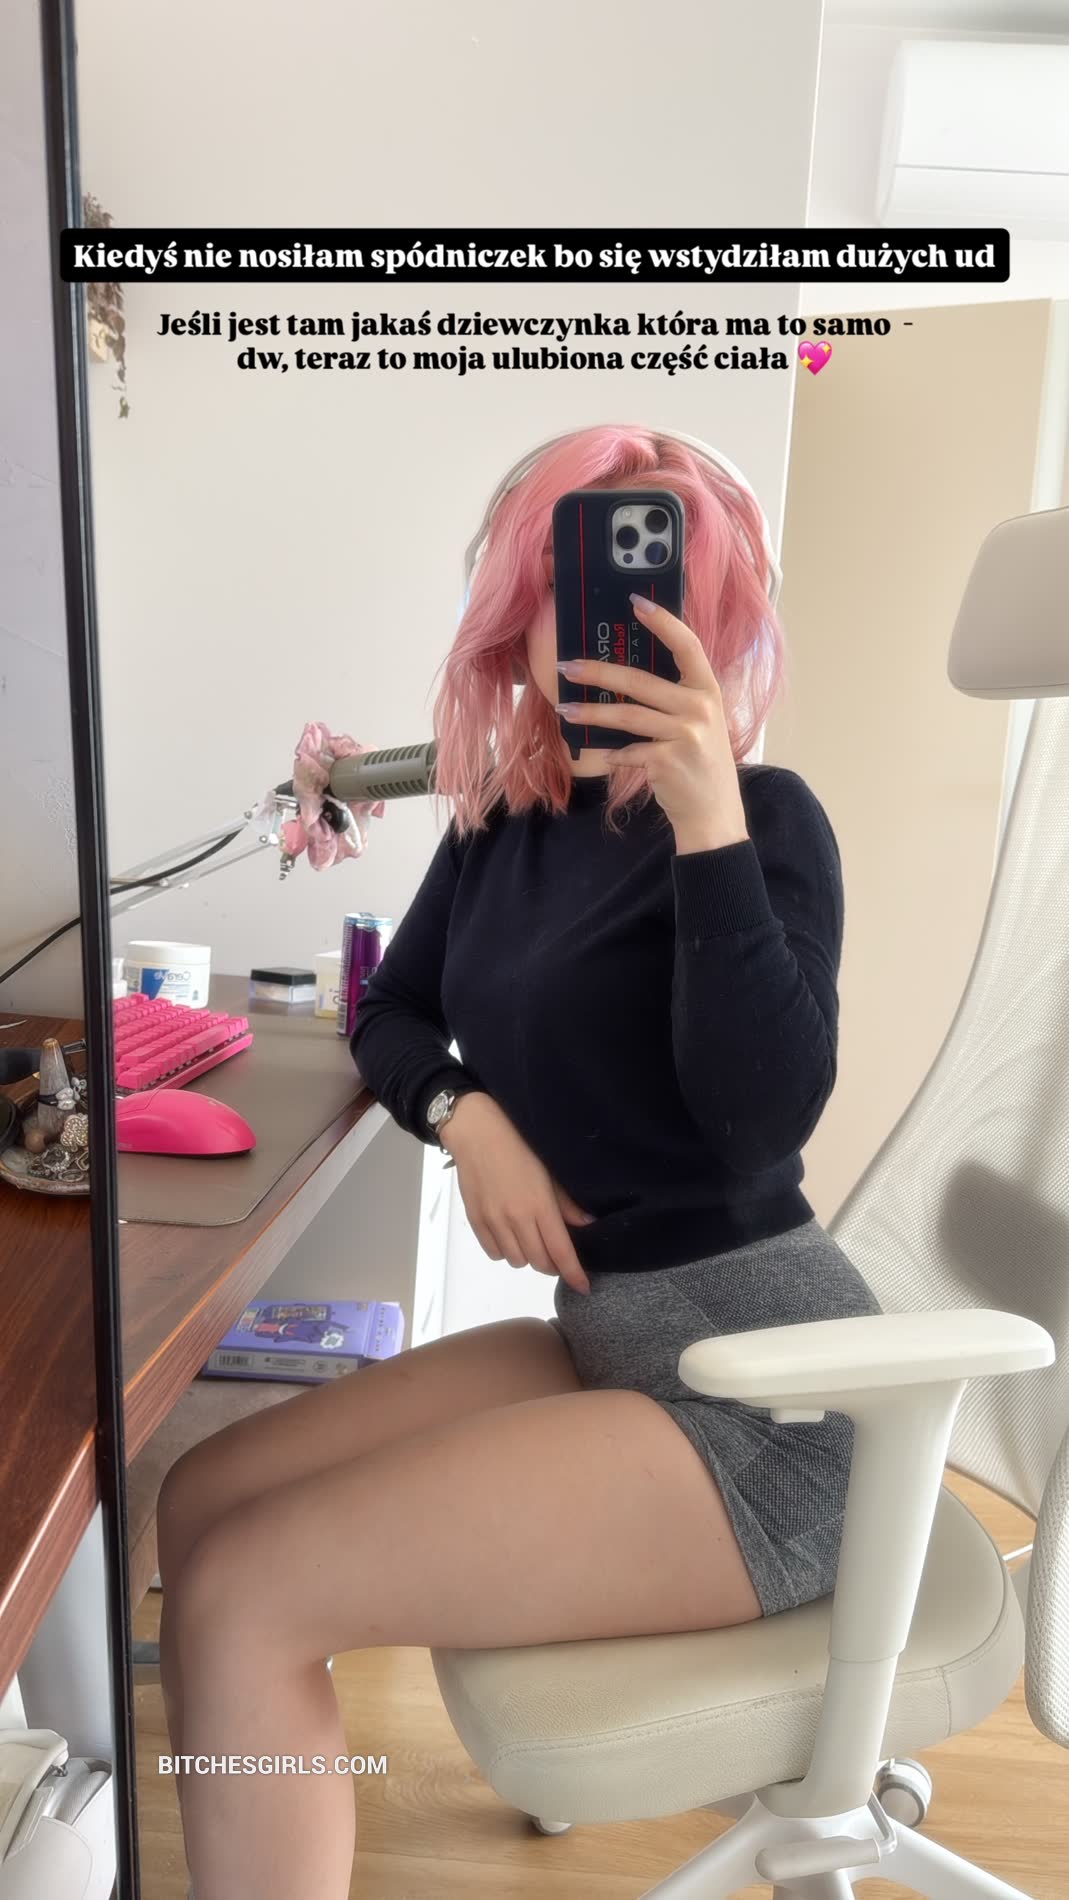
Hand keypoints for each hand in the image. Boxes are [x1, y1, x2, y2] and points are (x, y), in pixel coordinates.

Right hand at [440, 1093, 592, 1293]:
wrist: (477, 1132)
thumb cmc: (519, 1145)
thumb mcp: (549, 1171)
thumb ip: (566, 1203)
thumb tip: (587, 1225)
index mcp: (540, 1206)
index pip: (561, 1252)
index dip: (574, 1274)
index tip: (584, 1288)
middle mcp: (516, 1220)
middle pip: (539, 1262)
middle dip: (552, 1264)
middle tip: (556, 1252)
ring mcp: (493, 1222)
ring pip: (516, 1260)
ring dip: (528, 1256)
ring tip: (530, 1237)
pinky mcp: (475, 1220)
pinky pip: (494, 1252)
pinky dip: (506, 1250)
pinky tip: (509, 1234)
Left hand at [555, 593, 748, 854]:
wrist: (714, 812)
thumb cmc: (699, 762)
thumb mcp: (699, 723)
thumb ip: (674, 698)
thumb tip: (623, 677)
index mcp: (708, 690)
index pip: (688, 645)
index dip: (663, 622)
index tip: (636, 601)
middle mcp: (700, 708)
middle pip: (639, 681)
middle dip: (598, 673)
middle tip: (567, 667)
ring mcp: (686, 734)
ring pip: (626, 716)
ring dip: (590, 714)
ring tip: (565, 711)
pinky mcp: (668, 761)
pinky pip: (627, 750)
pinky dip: (612, 754)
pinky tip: (604, 756)